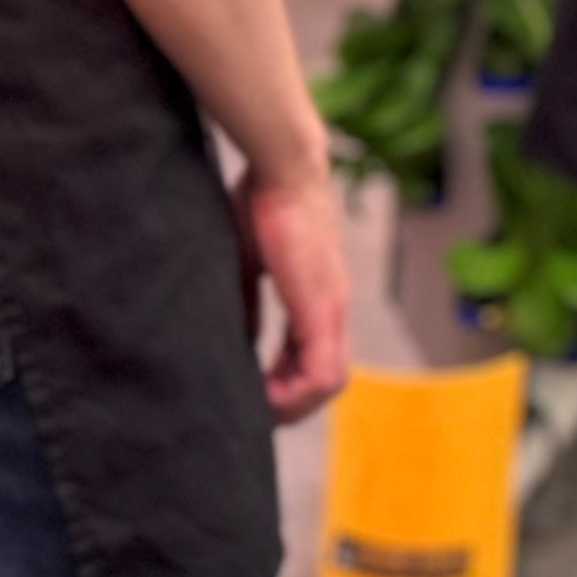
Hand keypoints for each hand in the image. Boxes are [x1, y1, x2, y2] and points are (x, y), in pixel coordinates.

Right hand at [237, 164, 351, 425]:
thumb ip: (251, 304)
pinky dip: (296, 391)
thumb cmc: (263, 203)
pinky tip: (265, 396)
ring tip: (259, 409)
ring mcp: (331, 305)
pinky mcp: (321, 302)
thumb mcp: (250, 264)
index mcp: (319, 297)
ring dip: (295, 403)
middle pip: (329, 380)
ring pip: (330, 380)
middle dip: (293, 404)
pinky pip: (321, 366)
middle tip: (256, 412)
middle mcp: (334, 306)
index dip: (288, 385)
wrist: (283, 164)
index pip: (317, 360)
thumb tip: (242, 340)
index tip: (255, 395)